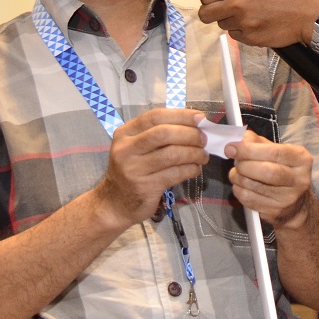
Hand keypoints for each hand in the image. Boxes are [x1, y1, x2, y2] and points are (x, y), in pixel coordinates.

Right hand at [92, 109, 207, 227]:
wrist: (115, 203)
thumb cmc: (132, 170)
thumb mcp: (135, 147)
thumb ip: (158, 134)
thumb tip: (193, 124)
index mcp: (125, 133)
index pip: (155, 116)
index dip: (181, 115)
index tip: (200, 117)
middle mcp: (126, 149)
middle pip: (164, 133)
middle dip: (190, 134)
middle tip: (204, 139)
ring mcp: (134, 169)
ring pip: (172, 154)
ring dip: (194, 153)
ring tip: (203, 155)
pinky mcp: (145, 187)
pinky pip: (175, 173)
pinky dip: (190, 169)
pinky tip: (196, 169)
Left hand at [197, 0, 318, 48]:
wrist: (312, 12)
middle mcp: (237, 4)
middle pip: (206, 14)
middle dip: (211, 11)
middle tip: (223, 9)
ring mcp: (244, 23)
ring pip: (222, 25)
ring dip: (231, 21)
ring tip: (249, 14)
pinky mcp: (251, 39)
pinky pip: (236, 36)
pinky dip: (243, 31)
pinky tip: (257, 23)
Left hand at [224, 130, 312, 228]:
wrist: (295, 203)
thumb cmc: (282, 170)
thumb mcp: (275, 151)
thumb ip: (257, 142)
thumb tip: (238, 140)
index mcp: (301, 159)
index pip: (274, 152)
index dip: (249, 149)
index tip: (231, 147)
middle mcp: (299, 179)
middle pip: (266, 171)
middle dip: (244, 165)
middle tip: (235, 161)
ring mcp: (288, 198)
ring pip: (253, 186)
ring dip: (238, 177)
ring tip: (237, 173)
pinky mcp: (275, 211)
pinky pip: (248, 199)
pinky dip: (238, 190)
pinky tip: (241, 185)